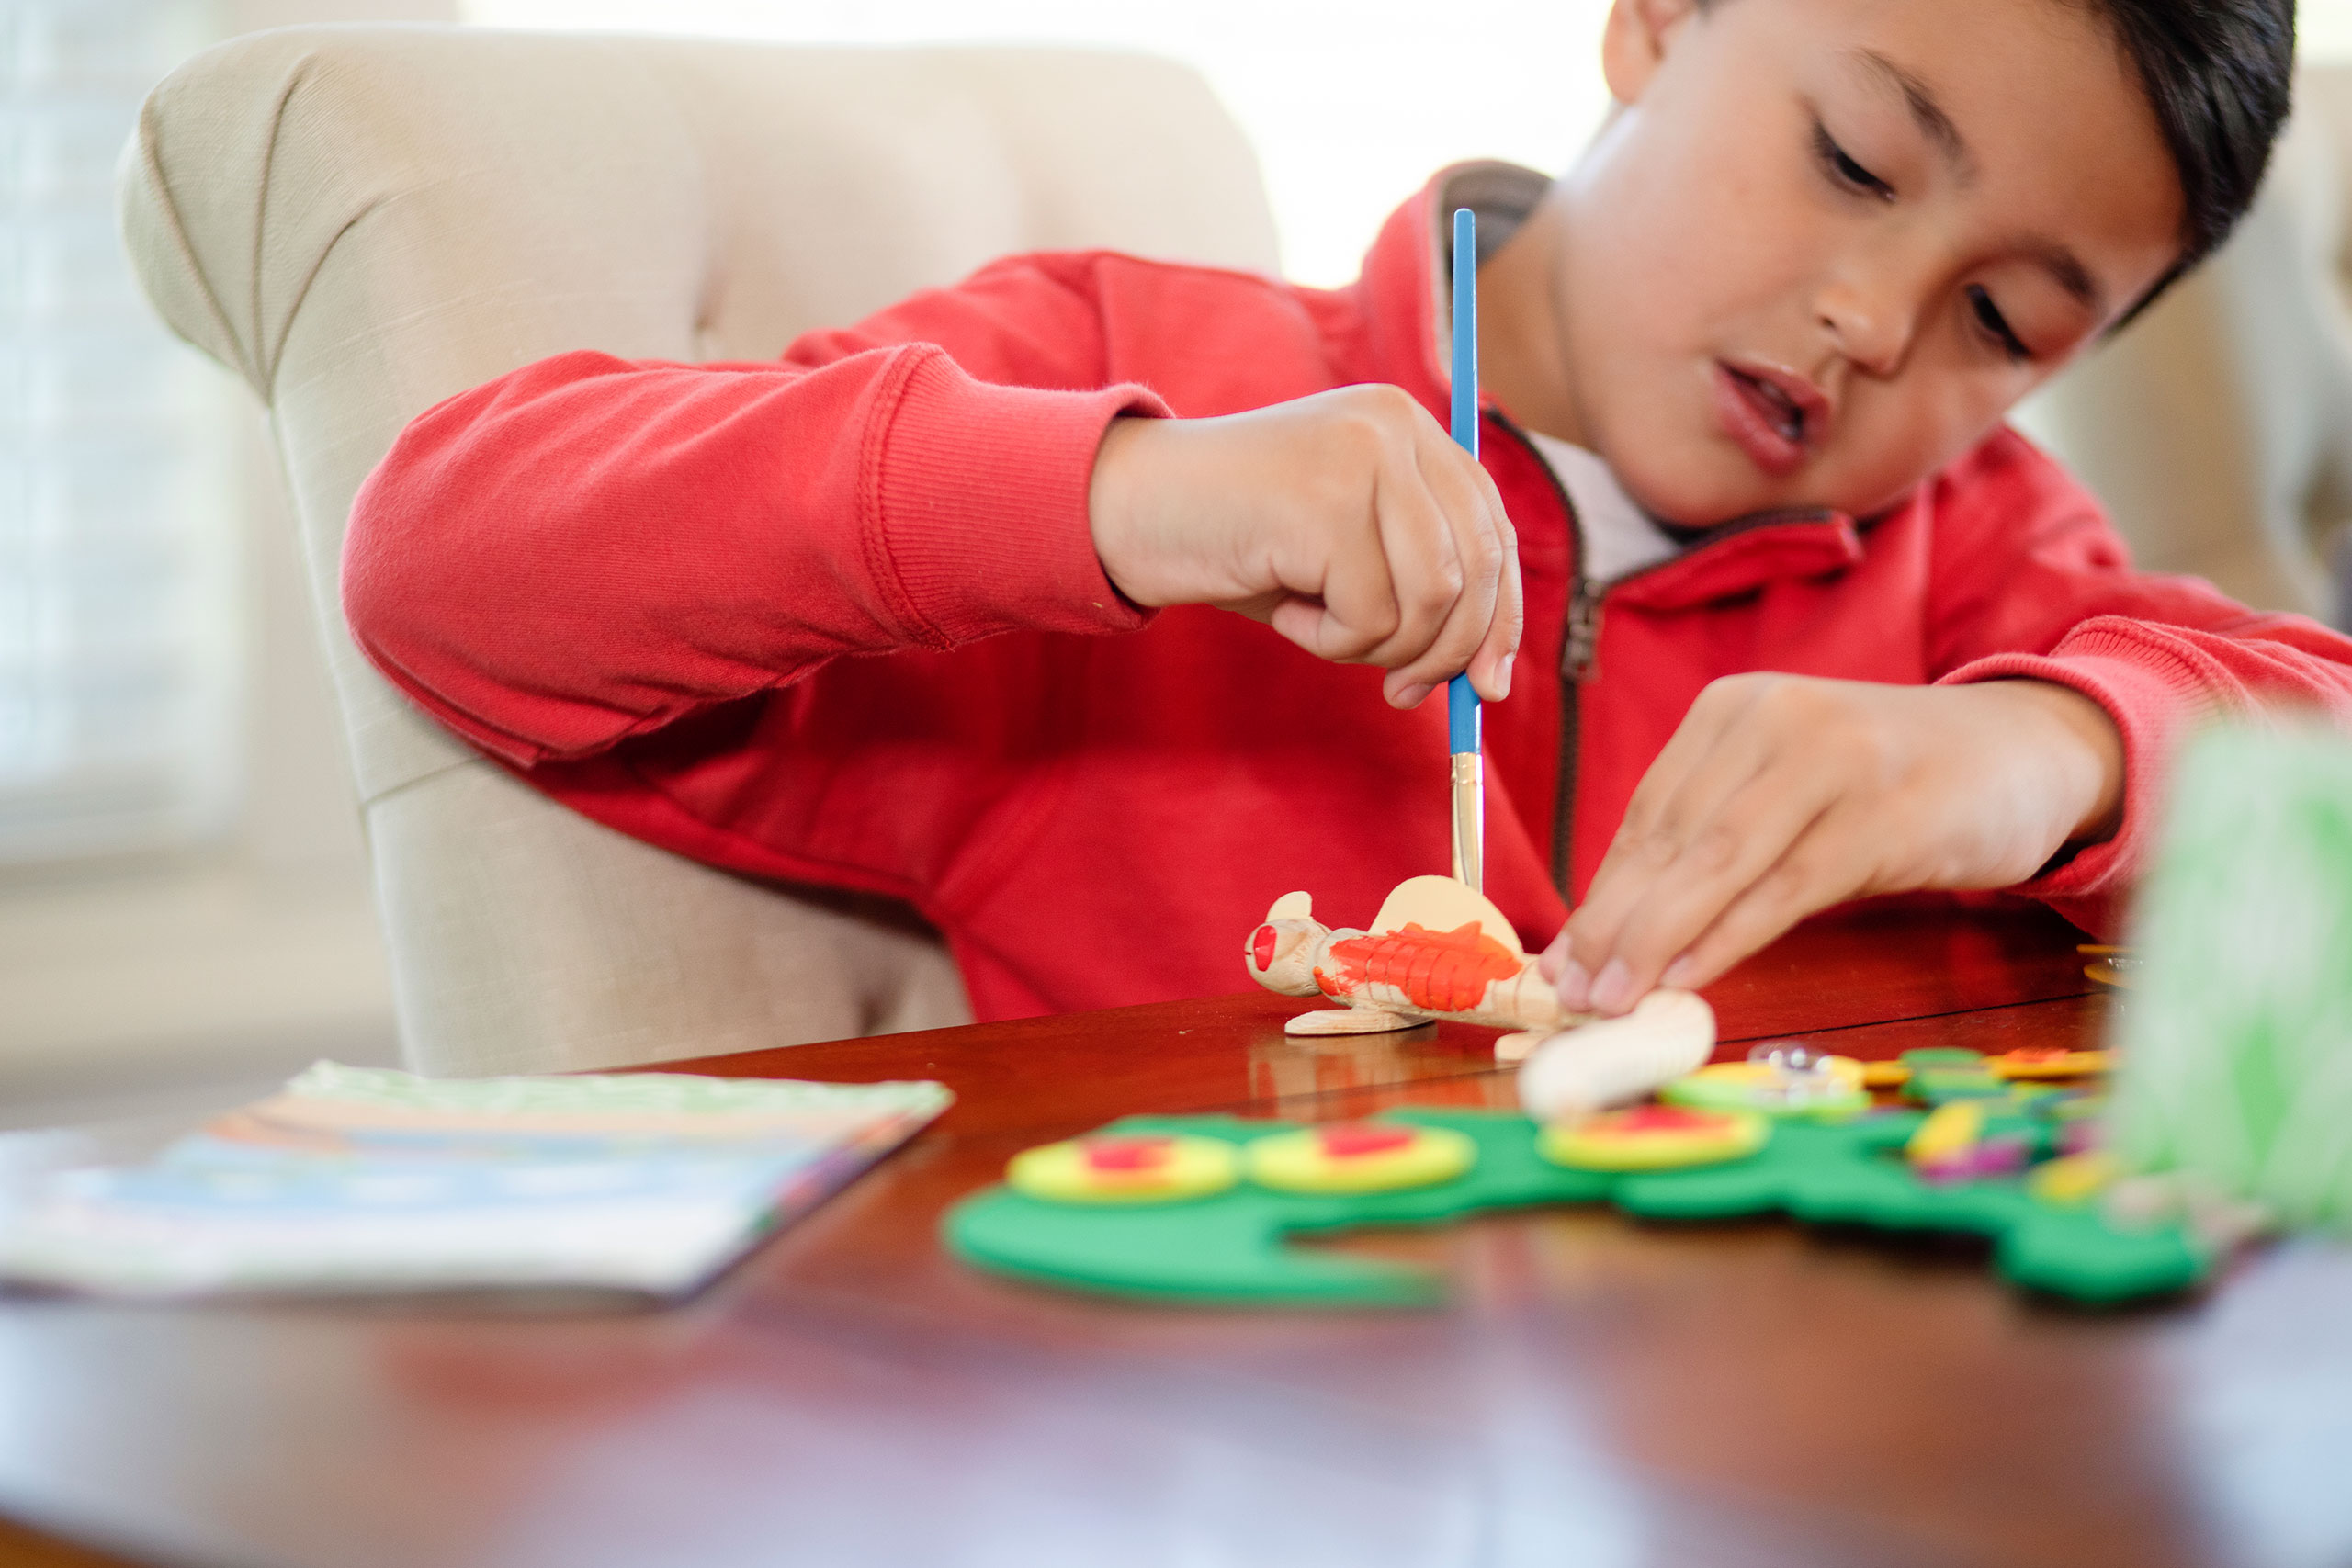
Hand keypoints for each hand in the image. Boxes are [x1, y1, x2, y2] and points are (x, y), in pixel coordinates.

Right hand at [1087, 386, 1522, 705]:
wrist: (1126, 510)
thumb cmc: (1235, 541)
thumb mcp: (1343, 553)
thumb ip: (1416, 585)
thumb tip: (1489, 673)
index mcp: (1407, 425)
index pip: (1491, 528)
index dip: (1499, 613)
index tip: (1488, 683)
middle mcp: (1396, 426)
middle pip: (1475, 566)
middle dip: (1447, 650)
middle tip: (1402, 694)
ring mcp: (1364, 457)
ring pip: (1430, 599)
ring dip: (1374, 644)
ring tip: (1310, 624)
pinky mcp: (1329, 503)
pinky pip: (1370, 616)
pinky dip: (1327, 640)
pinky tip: (1280, 608)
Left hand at [1542, 675, 2123, 1013]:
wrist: (2027, 753)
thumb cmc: (1892, 786)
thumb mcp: (1791, 791)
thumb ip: (1716, 842)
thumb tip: (1620, 934)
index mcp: (1732, 710)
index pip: (1647, 814)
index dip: (1600, 895)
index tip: (1561, 961)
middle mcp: (1773, 720)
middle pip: (1671, 839)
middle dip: (1614, 925)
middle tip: (1572, 993)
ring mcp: (1831, 760)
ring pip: (1717, 862)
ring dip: (1655, 938)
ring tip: (1611, 998)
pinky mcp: (1884, 812)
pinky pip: (1785, 885)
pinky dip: (1728, 936)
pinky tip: (1686, 977)